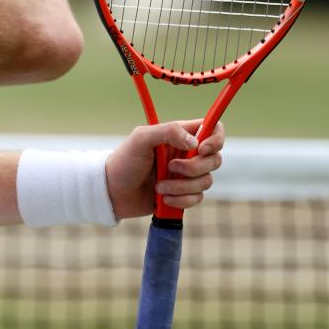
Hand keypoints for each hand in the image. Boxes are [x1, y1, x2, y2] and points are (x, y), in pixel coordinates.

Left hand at [105, 120, 223, 219]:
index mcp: (179, 135)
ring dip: (182, 187)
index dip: (215, 139)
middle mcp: (187, 153)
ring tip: (159, 186)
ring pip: (206, 181)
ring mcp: (186, 175)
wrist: (112, 191)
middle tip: (170, 168)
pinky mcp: (183, 194)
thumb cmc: (123, 161)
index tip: (201, 149)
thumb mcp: (140, 139)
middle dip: (194, 168)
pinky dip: (181, 200)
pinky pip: (197, 198)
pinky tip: (162, 198)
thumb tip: (195, 143)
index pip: (213, 128)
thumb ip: (168, 132)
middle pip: (215, 159)